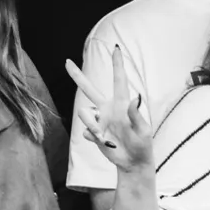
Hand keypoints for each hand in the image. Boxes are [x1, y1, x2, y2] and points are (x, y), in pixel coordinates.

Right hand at [68, 53, 154, 175]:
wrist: (132, 162)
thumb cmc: (142, 144)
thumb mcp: (143, 131)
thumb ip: (136, 115)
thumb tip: (136, 97)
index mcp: (121, 103)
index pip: (118, 80)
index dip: (117, 64)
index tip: (116, 48)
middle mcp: (107, 108)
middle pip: (89, 89)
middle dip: (77, 76)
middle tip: (66, 62)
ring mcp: (99, 120)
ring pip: (84, 114)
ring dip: (93, 126)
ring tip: (107, 137)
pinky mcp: (93, 132)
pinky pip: (87, 131)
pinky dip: (97, 139)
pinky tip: (107, 143)